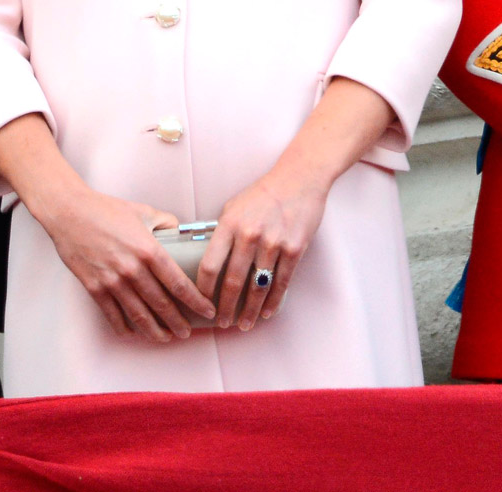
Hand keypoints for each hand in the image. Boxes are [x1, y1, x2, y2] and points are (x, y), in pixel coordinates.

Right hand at [39, 186, 215, 340]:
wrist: (70, 213)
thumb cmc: (107, 210)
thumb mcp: (144, 211)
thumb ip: (166, 222)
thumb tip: (180, 231)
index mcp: (149, 250)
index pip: (178, 283)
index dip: (195, 301)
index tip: (206, 311)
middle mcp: (133, 269)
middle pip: (161, 304)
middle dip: (178, 322)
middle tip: (188, 332)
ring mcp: (112, 281)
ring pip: (139, 315)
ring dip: (155, 331)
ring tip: (166, 338)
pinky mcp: (94, 288)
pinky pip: (112, 316)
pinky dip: (125, 328)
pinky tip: (134, 332)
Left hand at [197, 169, 327, 329]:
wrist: (300, 178)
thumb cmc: (264, 193)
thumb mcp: (234, 206)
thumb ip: (222, 232)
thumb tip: (209, 260)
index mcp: (229, 224)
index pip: (209, 265)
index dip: (202, 291)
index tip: (201, 305)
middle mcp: (250, 234)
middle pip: (232, 282)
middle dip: (225, 308)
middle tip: (222, 323)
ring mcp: (274, 242)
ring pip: (257, 287)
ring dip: (250, 311)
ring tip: (244, 324)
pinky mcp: (295, 248)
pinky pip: (281, 283)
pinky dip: (273, 302)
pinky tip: (266, 312)